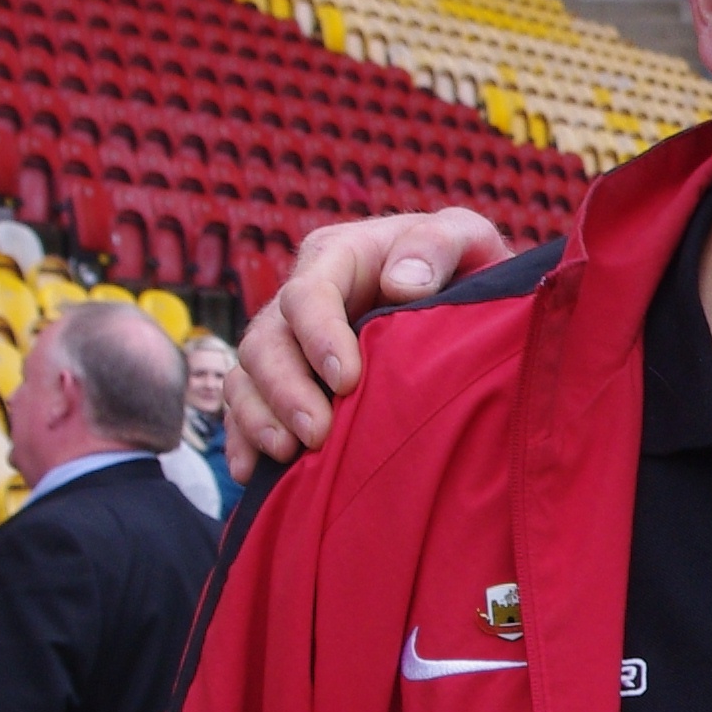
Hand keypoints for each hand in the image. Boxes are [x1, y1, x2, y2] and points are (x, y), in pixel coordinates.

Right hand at [225, 208, 509, 478]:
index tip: (347, 380)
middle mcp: (303, 299)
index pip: (309, 294)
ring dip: (259, 418)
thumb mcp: (466, 239)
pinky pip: (245, 407)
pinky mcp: (288, 381)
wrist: (468, 303)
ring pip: (248, 377)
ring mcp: (290, 343)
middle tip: (316, 433)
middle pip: (267, 341)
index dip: (319, 336)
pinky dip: (242, 439)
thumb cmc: (465, 268)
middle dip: (285, 389)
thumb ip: (439, 244)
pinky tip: (250, 472)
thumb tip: (403, 283)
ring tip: (286, 454)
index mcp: (338, 258)